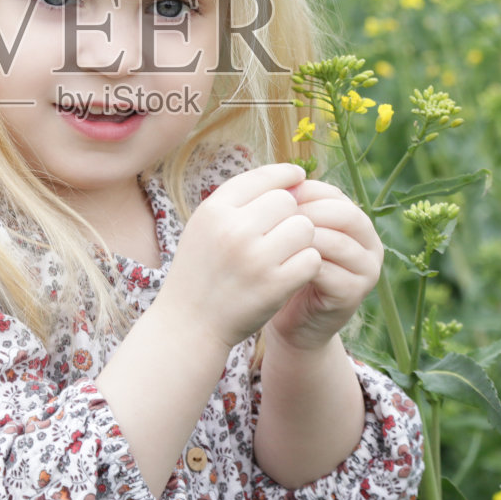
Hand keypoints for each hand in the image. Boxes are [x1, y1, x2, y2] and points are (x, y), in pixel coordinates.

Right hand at [156, 163, 320, 350]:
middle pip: (287, 201)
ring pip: (304, 227)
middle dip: (289, 215)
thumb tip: (290, 180)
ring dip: (301, 240)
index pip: (262, 177)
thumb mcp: (205, 227)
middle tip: (279, 234)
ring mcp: (255, 258)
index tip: (298, 178)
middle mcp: (233, 229)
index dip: (285, 175)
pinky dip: (306, 265)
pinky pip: (311, 258)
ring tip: (285, 254)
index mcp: (214, 210)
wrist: (189, 324)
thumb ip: (239, 202)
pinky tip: (291, 272)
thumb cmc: (202, 271)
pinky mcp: (275, 285)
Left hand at [265, 179, 383, 352]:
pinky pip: (330, 272)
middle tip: (277, 215)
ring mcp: (367, 271)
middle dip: (308, 211)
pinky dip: (303, 264)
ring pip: (338, 242)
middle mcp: (370, 244)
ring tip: (275, 238)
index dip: (305, 190)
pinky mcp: (354, 295)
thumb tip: (282, 176)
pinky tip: (281, 263)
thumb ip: (294, 209)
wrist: (290, 320)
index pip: (334, 195)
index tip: (274, 193)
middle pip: (345, 214)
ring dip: (304, 238)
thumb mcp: (290, 234)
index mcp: (356, 222)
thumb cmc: (286, 269)